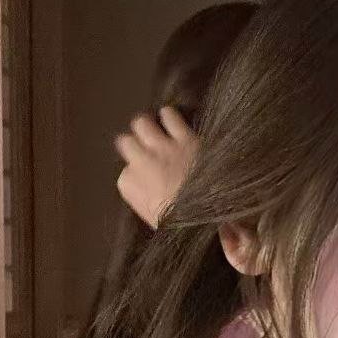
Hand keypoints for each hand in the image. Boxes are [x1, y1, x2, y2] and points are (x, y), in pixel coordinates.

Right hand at [114, 106, 198, 228]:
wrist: (212, 212)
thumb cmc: (183, 222)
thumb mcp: (158, 222)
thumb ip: (148, 203)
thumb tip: (151, 196)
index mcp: (131, 186)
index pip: (125, 174)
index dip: (135, 174)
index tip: (145, 178)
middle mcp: (141, 161)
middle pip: (126, 142)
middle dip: (134, 145)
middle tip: (145, 148)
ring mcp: (162, 147)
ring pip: (142, 123)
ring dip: (148, 127)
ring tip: (157, 131)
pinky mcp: (184, 137)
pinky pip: (168, 115)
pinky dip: (169, 116)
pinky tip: (173, 120)